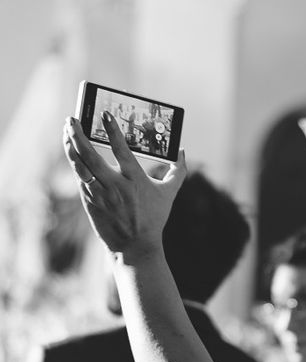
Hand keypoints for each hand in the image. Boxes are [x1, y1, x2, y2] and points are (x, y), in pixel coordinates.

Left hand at [62, 112, 186, 256]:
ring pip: (80, 165)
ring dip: (71, 145)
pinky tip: (70, 148)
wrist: (134, 246)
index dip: (113, 131)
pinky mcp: (89, 200)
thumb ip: (178, 171)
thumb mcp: (169, 194)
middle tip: (73, 119)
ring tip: (67, 129)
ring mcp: (99, 193)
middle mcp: (115, 185)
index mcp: (135, 179)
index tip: (105, 114)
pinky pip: (79, 175)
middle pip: (91, 156)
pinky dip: (73, 160)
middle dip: (79, 135)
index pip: (122, 149)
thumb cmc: (153, 217)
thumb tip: (182, 151)